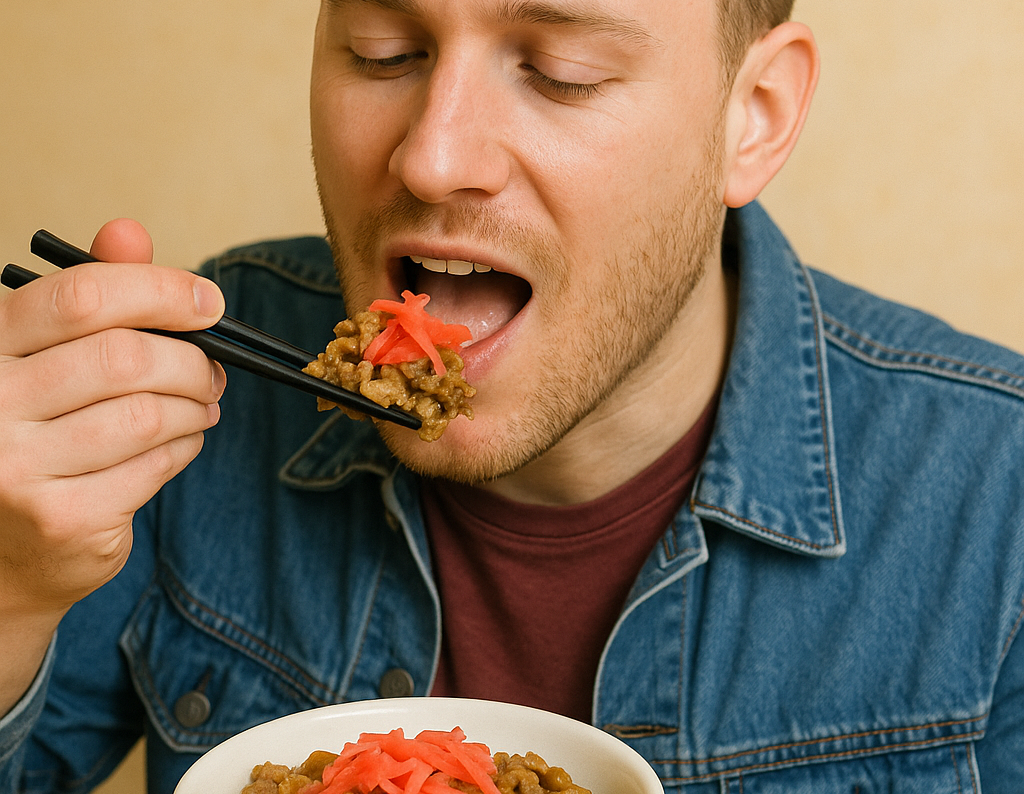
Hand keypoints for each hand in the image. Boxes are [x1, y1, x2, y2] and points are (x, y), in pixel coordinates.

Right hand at [0, 219, 225, 712]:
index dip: (158, 290)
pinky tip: (179, 442)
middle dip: (190, 360)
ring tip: (201, 404)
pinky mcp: (63, 519)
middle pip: (125, 358)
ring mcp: (20, 469)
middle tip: (212, 369)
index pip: (79, 298)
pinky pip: (156, 465)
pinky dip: (184, 447)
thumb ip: (85, 297)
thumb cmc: (30, 433)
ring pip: (149, 415)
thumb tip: (128, 231)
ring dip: (194, 406)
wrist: (1, 551)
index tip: (207, 301)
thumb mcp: (42, 357)